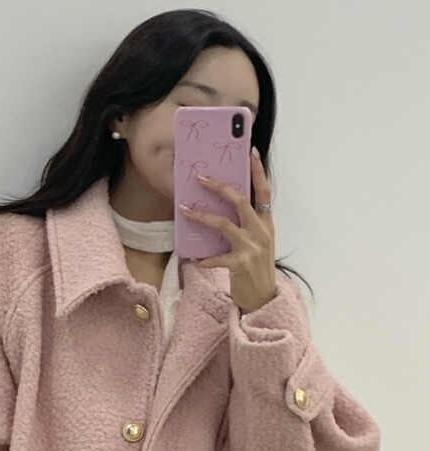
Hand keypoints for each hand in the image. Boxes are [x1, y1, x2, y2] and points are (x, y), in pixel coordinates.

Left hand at [179, 147, 276, 312]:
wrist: (264, 298)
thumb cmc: (256, 268)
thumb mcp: (257, 242)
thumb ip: (245, 225)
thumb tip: (220, 209)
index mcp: (266, 223)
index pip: (264, 191)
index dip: (258, 171)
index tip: (251, 152)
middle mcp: (261, 231)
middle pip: (240, 201)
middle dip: (219, 187)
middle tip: (200, 178)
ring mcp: (252, 247)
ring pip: (224, 224)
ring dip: (202, 217)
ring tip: (185, 210)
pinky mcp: (241, 264)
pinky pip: (217, 257)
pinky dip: (204, 259)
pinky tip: (194, 260)